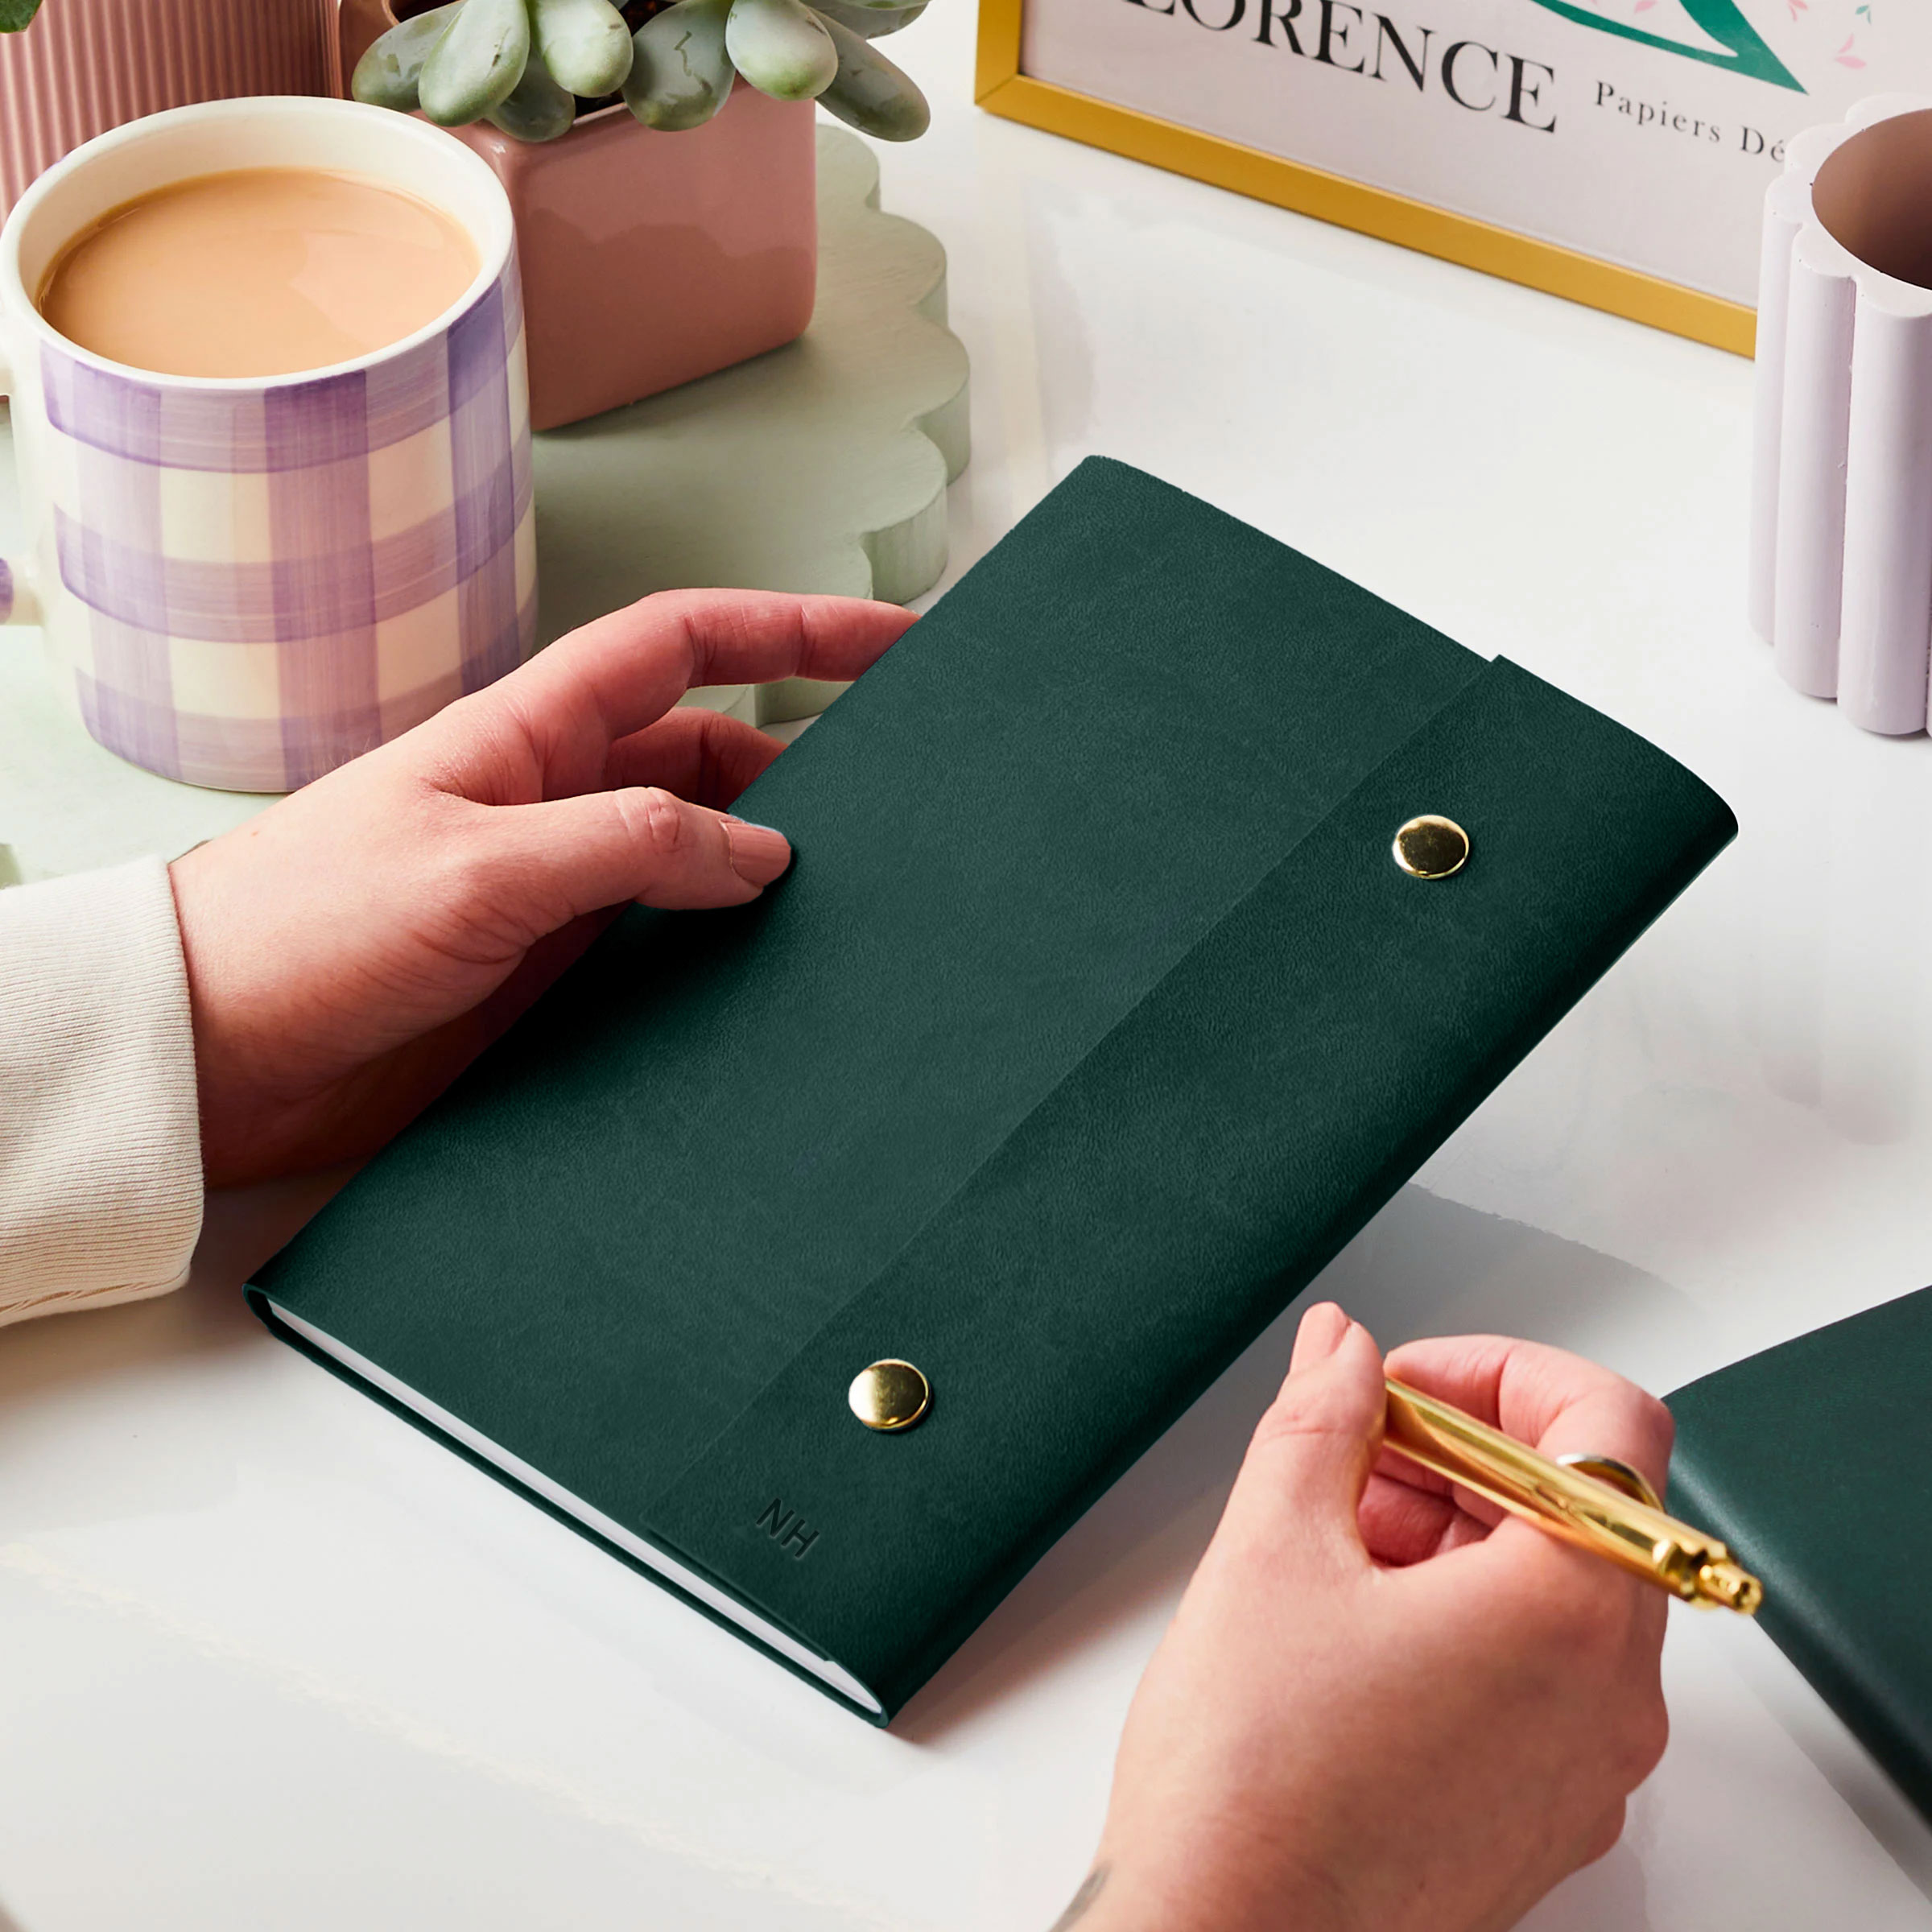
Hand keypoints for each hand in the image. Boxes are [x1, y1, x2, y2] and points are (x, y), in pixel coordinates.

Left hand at [169, 589, 915, 1185]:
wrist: (206, 1057)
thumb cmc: (303, 930)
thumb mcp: (476, 867)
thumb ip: (627, 845)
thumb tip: (763, 854)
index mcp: (531, 736)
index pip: (685, 647)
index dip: (792, 626)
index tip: (895, 640)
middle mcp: (556, 807)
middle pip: (715, 760)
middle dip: (810, 767)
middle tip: (908, 804)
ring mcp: (558, 898)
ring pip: (701, 865)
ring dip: (774, 880)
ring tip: (864, 910)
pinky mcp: (552, 984)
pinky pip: (668, 957)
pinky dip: (727, 966)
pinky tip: (775, 995)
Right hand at [1067, 1305, 1672, 1931]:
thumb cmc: (1250, 1788)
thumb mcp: (1271, 1546)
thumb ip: (1321, 1416)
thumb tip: (1342, 1351)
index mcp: (1571, 1614)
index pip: (1609, 1420)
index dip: (1501, 1368)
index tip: (1410, 1381)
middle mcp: (1611, 1701)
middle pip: (1579, 1507)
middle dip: (1458, 1452)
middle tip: (1350, 1451)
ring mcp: (1584, 1771)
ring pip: (1551, 1592)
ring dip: (1450, 1533)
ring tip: (1330, 1542)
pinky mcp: (1541, 1818)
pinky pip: (1534, 1677)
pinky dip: (1459, 1618)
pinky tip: (1349, 1623)